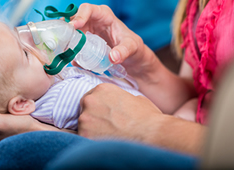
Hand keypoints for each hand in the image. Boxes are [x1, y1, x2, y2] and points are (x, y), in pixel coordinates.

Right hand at [71, 4, 157, 78]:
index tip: (73, 26)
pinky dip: (69, 50)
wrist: (132, 58)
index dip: (79, 16)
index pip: (87, 9)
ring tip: (63, 50)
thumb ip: (124, 50)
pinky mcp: (83, 43)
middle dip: (66, 29)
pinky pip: (72, 44)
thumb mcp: (132, 47)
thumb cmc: (133, 46)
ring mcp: (86, 31)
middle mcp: (92, 20)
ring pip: (70, 32)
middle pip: (74, 19)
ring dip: (65, 40)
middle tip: (62, 40)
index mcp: (103, 14)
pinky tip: (70, 59)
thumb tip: (113, 57)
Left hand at [78, 83, 204, 154]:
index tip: (103, 115)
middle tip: (105, 127)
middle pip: (84, 110)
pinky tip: (104, 144)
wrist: (150, 133)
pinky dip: (91, 141)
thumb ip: (122, 99)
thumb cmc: (147, 117)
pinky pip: (83, 138)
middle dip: (93, 118)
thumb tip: (123, 104)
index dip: (97, 108)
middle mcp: (90, 100)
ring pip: (83, 125)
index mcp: (102, 89)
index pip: (91, 97)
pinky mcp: (84, 134)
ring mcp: (85, 118)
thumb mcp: (135, 99)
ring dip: (92, 131)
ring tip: (107, 137)